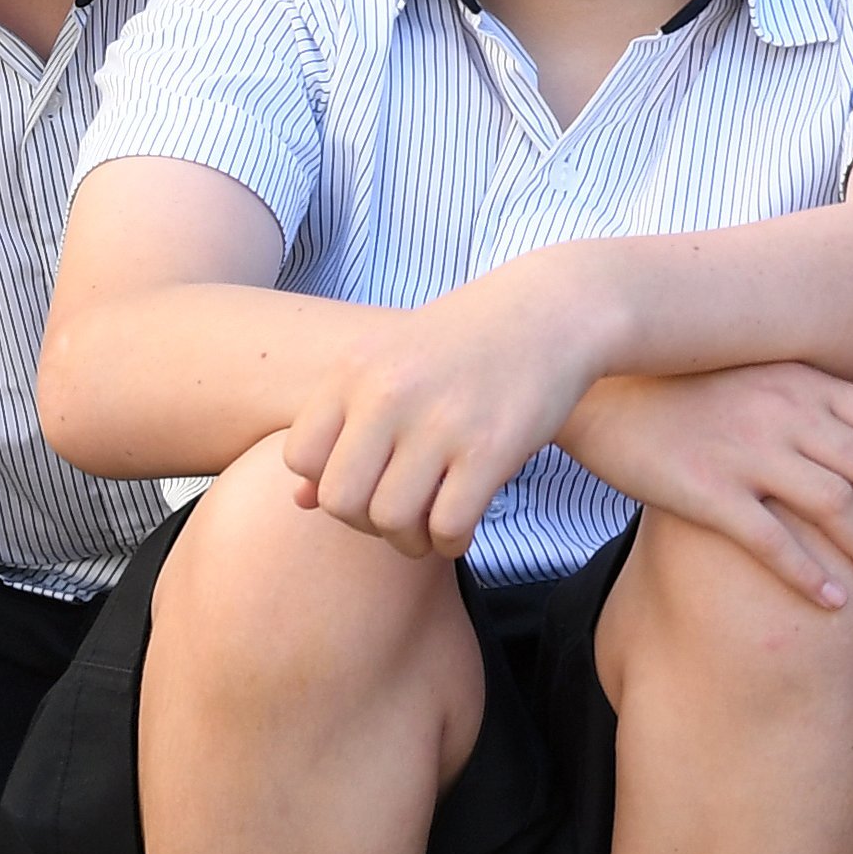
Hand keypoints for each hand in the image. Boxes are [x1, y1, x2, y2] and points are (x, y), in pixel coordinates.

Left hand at [279, 260, 613, 557]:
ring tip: (429, 527)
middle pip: (341, 499)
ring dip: (409, 539)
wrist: (553, 311)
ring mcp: (440, 421)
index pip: (300, 457)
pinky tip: (461, 530)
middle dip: (366, 523)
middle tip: (398, 517)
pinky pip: (448, 524)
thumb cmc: (465, 343)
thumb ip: (342, 426)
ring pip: (391, 518)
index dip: (327, 483)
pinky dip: (450, 542)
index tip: (365, 482)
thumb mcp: (390, 365)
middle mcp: (389, 393)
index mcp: (354, 371)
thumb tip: (300, 501)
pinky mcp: (491, 447)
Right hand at [555, 362, 852, 609]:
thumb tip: (841, 438)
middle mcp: (784, 411)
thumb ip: (796, 397)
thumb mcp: (748, 372)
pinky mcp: (706, 490)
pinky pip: (774, 540)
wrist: (595, 390)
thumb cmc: (671, 387)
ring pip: (837, 508)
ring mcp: (747, 450)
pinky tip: (832, 601)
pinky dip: (811, 575)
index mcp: (800, 380)